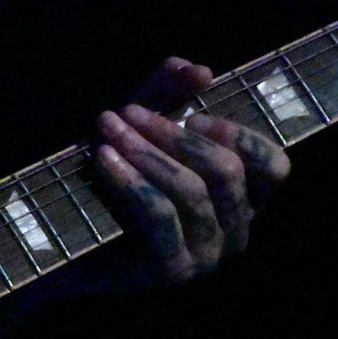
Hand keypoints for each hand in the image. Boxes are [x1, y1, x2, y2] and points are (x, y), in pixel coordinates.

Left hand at [89, 56, 290, 285]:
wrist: (63, 233)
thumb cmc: (110, 174)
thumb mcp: (140, 125)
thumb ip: (169, 92)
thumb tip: (199, 68)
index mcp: (240, 199)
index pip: (274, 167)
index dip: (240, 136)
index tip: (193, 116)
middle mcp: (234, 231)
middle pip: (227, 171)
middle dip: (173, 134)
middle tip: (128, 112)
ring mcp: (206, 255)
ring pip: (192, 191)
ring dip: (145, 151)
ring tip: (107, 126)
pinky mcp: (171, 269)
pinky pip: (160, 215)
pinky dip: (130, 179)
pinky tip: (102, 157)